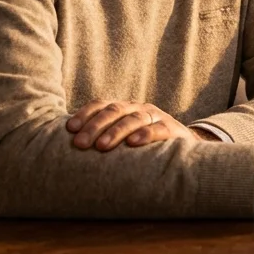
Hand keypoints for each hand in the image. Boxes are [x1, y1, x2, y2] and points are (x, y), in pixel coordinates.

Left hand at [65, 100, 196, 150]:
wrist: (183, 148)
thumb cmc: (144, 145)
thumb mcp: (123, 138)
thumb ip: (102, 138)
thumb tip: (70, 146)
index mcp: (123, 108)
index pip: (101, 104)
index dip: (85, 114)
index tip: (70, 129)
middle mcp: (137, 108)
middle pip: (114, 111)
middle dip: (94, 127)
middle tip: (80, 144)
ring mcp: (155, 117)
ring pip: (133, 119)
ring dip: (115, 132)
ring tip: (102, 146)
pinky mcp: (171, 128)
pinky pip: (157, 130)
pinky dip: (145, 135)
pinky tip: (133, 143)